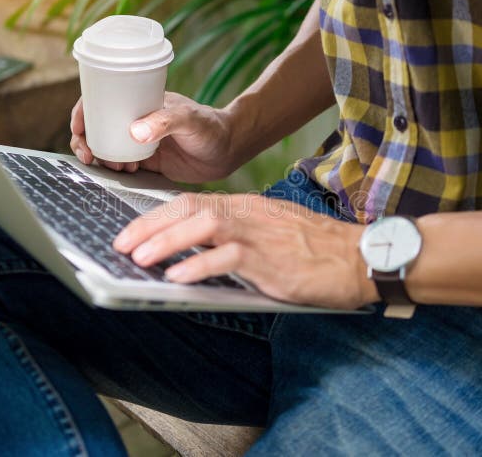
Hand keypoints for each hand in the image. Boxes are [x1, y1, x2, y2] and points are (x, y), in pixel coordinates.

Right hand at [70, 92, 237, 182]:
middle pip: (97, 126)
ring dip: (101, 156)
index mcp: (140, 101)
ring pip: (106, 147)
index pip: (101, 100)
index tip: (77, 127)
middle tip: (88, 155)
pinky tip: (126, 172)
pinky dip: (115, 169)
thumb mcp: (188, 120)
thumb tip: (134, 132)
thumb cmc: (212, 127)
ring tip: (114, 165)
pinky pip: (121, 164)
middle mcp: (136, 119)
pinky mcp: (148, 161)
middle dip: (84, 140)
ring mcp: (140, 141)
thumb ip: (164, 123)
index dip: (83, 112)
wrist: (230, 151)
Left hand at [113, 192, 377, 309]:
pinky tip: (177, 278)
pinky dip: (199, 267)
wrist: (360, 257)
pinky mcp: (271, 259)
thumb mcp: (270, 234)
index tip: (130, 232)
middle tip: (121, 244)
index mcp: (245, 207)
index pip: (191, 203)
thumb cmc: (316, 249)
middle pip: (189, 209)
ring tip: (139, 257)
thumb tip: (197, 252)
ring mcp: (259, 235)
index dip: (156, 217)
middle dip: (149, 226)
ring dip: (167, 242)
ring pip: (203, 227)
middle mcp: (247, 214)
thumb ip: (236, 237)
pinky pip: (228, 258)